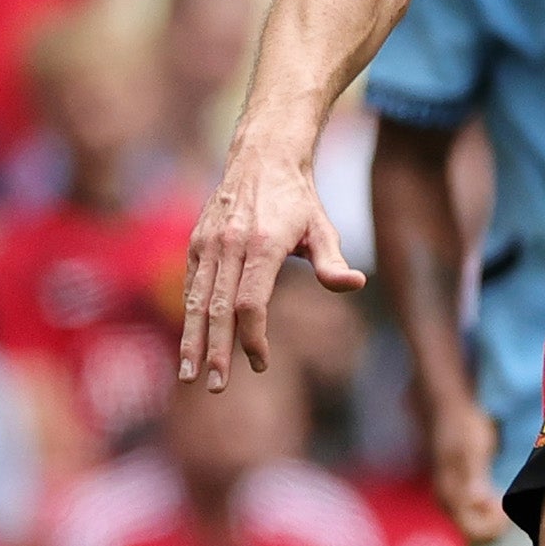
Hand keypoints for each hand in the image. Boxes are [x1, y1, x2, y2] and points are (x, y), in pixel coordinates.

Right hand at [179, 138, 361, 388]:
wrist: (261, 159)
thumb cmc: (299, 200)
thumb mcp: (323, 227)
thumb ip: (333, 262)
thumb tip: (356, 284)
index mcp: (261, 245)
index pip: (249, 302)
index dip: (252, 337)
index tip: (259, 363)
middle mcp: (228, 245)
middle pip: (216, 308)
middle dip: (215, 350)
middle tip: (214, 386)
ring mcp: (207, 244)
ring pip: (195, 301)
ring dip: (191, 340)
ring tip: (189, 375)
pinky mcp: (196, 244)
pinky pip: (191, 287)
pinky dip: (189, 317)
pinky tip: (189, 344)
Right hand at [429, 395, 504, 541]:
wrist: (449, 410)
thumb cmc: (464, 428)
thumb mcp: (472, 450)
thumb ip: (474, 476)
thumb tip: (474, 501)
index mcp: (450, 494)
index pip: (472, 530)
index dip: (493, 528)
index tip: (506, 511)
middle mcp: (446, 500)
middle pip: (472, 531)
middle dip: (493, 525)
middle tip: (508, 507)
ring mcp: (449, 495)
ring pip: (471, 522)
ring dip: (489, 518)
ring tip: (502, 501)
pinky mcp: (454, 489)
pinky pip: (470, 512)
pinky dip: (484, 511)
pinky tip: (495, 497)